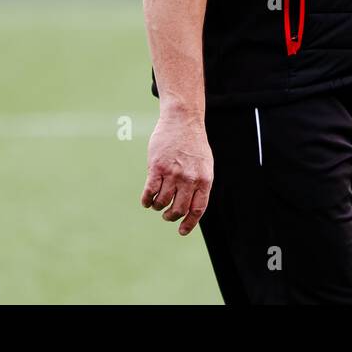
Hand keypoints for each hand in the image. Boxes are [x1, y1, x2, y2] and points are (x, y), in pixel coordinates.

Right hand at [140, 111, 213, 235]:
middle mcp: (189, 179)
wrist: (183, 120)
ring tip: (157, 204)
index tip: (181, 231)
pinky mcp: (157, 168)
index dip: (189, 223)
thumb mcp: (205, 164)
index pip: (198, 209)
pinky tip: (146, 201)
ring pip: (162, 203)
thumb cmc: (193, 144)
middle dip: (171, 216)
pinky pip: (150, 192)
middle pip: (179, 209)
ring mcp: (173, 174)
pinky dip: (146, 201)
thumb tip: (192, 208)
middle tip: (167, 215)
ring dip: (158, 207)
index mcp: (204, 179)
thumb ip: (200, 184)